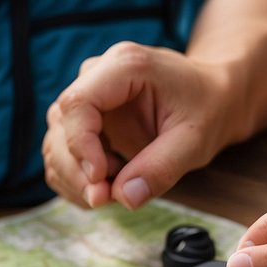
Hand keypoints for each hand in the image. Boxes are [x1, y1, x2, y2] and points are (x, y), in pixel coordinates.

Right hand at [43, 42, 230, 209]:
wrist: (210, 96)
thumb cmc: (206, 109)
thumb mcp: (195, 140)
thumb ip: (162, 168)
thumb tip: (126, 198)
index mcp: (124, 66)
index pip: (78, 103)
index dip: (80, 146)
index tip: (101, 180)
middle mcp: (96, 74)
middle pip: (60, 125)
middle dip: (77, 172)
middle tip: (108, 199)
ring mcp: (86, 96)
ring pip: (55, 142)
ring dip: (76, 179)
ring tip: (117, 189)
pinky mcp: (83, 119)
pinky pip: (63, 154)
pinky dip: (77, 180)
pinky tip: (108, 187)